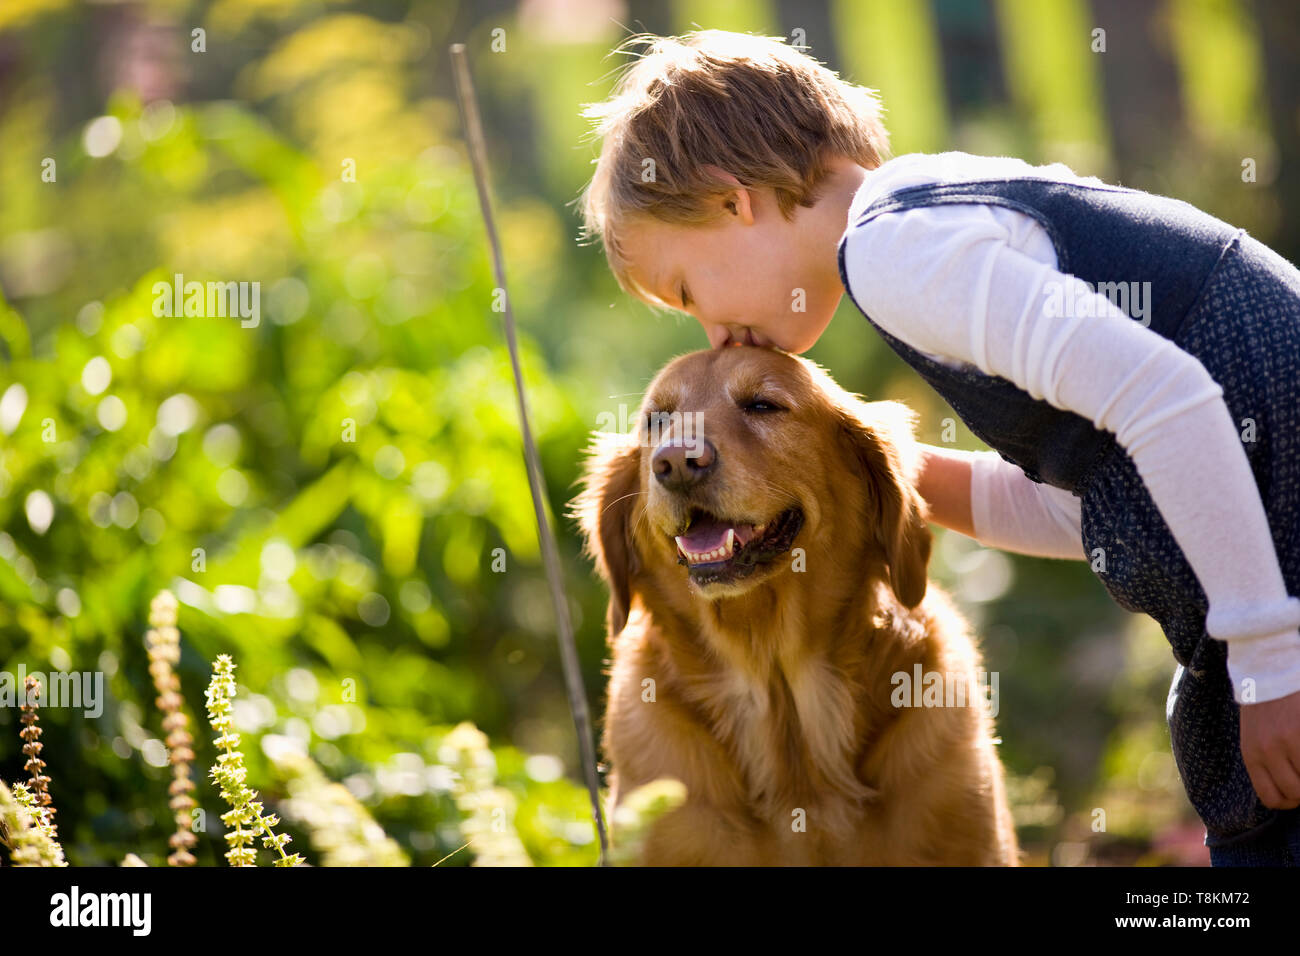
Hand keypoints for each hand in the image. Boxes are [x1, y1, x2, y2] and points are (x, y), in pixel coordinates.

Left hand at [1239, 689, 1299, 808]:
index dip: (1290, 801)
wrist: (1270, 668)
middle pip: (1295, 794)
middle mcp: (1266, 751)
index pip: (1271, 798)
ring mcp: (1287, 741)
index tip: (1298, 793)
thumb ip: (1267, 761)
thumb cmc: (1267, 704)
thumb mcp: (1256, 734)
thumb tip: (1290, 791)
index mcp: (1251, 755)